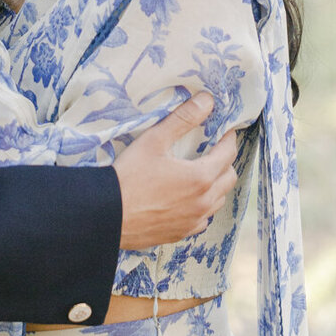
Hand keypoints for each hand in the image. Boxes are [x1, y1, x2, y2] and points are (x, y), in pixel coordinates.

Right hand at [113, 92, 237, 248]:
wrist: (107, 215)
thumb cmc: (129, 176)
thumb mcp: (155, 140)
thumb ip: (184, 119)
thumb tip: (206, 101)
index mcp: (201, 177)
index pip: (228, 153)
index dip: (228, 139)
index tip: (224, 131)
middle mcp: (203, 203)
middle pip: (229, 178)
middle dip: (225, 162)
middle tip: (212, 151)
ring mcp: (193, 221)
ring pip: (218, 201)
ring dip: (215, 186)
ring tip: (200, 174)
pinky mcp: (181, 234)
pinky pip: (202, 220)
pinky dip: (201, 207)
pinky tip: (187, 199)